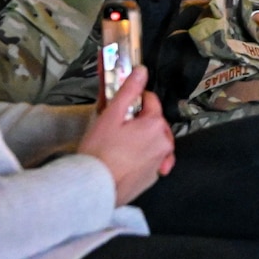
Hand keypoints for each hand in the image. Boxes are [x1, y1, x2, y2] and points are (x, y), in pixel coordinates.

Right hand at [78, 68, 174, 205]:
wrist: (95, 187)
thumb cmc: (100, 152)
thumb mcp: (111, 115)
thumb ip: (128, 91)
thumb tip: (142, 71)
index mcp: (155, 124)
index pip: (151, 101)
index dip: (135, 99)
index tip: (123, 105)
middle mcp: (163, 143)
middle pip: (155, 122)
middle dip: (141, 120)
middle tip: (118, 127)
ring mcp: (160, 161)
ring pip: (155, 141)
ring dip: (144, 139)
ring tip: (121, 144)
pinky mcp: (154, 177)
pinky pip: (153, 160)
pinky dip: (144, 157)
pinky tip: (127, 159)